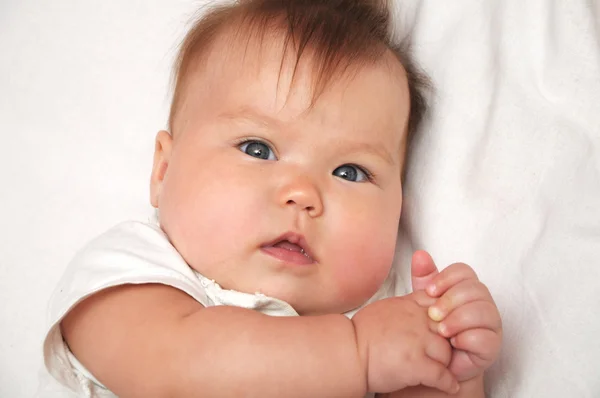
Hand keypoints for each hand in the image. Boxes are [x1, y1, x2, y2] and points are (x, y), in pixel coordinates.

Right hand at [352, 294, 459, 394]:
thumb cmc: (360, 334)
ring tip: (443, 370)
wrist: (348, 353)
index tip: (444, 330)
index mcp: (409, 305)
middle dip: (447, 342)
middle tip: (446, 353)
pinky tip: (449, 386)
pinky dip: (448, 383)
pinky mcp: (416, 364)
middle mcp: (416, 320)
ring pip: (446, 352)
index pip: (440, 305)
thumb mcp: (384, 308)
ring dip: (446, 364)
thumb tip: (416, 310)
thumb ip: (405, 307)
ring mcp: (417, 342)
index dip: (446, 319)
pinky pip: (442, 374)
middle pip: (447, 329)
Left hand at [411, 251, 502, 381]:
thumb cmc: (432, 330)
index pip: (464, 271)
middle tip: (433, 314)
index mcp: (467, 289)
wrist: (436, 364)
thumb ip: (424, 279)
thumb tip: (419, 254)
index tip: (429, 292)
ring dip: (458, 319)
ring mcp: (491, 324)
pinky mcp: (493, 346)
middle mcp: (483, 302)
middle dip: (450, 300)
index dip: (446, 278)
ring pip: (483, 311)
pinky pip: (485, 337)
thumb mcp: (424, 301)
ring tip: (440, 331)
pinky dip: (466, 338)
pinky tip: (453, 343)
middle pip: (474, 289)